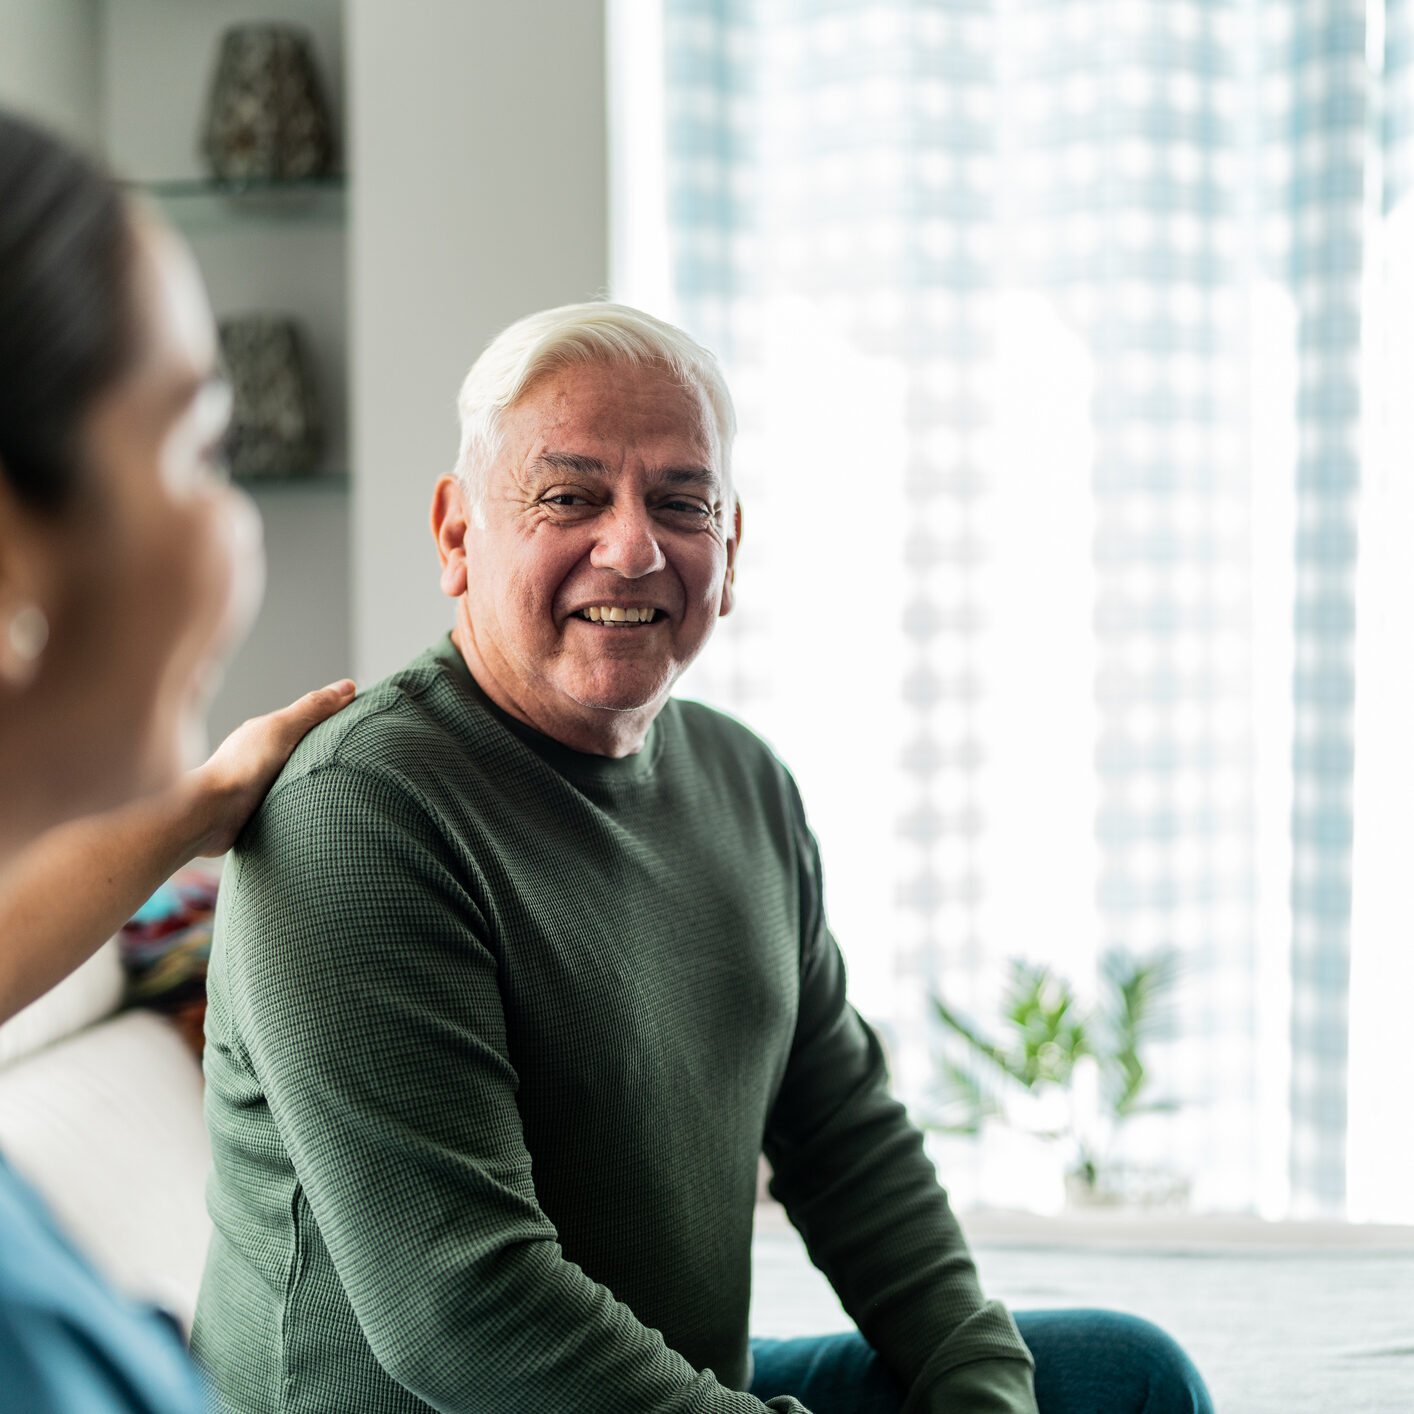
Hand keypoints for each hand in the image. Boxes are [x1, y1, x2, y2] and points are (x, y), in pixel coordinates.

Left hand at [187, 679, 356, 856]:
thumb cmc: (242, 768)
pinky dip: (305, 802)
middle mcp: (263, 756)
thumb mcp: (283, 729)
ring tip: (347, 786)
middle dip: (330, 750)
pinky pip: (290, 802)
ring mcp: (260, 784)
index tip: (364, 719)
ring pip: (298, 776)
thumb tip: (347, 686)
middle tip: (363, 755)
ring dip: (317, 779)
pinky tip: (320, 807)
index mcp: (268, 733)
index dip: (336, 717)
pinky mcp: (259, 812)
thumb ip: (313, 709)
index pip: (308, 719)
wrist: (210, 815)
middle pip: (305, 748)